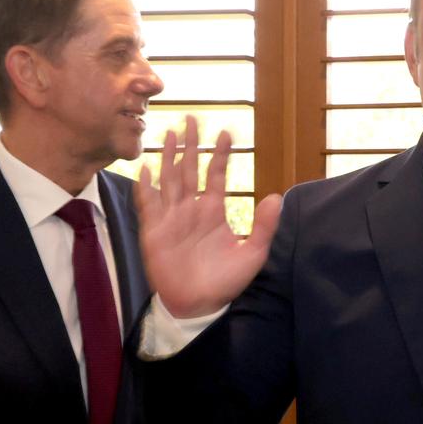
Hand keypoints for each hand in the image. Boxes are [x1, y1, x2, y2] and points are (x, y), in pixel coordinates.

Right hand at [135, 115, 281, 317]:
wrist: (198, 305)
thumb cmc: (225, 281)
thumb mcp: (252, 254)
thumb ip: (264, 226)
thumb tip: (277, 197)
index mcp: (214, 211)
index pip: (217, 175)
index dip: (220, 154)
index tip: (226, 133)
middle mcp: (192, 209)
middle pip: (189, 168)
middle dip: (190, 144)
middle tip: (192, 118)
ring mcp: (171, 218)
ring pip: (168, 179)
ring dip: (167, 157)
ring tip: (169, 133)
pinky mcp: (153, 231)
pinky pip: (148, 204)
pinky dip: (145, 187)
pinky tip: (145, 170)